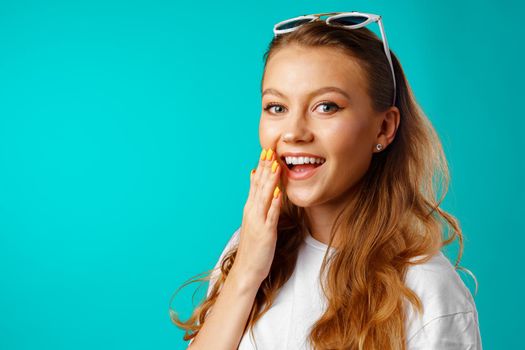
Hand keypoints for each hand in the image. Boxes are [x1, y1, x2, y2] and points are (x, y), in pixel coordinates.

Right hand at [232, 147, 282, 285]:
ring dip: (270, 180)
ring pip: (265, 196)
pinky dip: (275, 203)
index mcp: (250, 208)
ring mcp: (258, 221)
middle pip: (259, 185)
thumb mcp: (254, 221)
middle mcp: (252, 211)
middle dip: (265, 167)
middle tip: (270, 149)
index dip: (261, 166)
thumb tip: (256, 187)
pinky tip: (280, 193)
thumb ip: (256, 203)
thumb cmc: (253, 246)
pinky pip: (271, 215)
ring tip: (276, 165)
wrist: (246, 269)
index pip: (255, 182)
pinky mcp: (266, 232)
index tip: (267, 151)